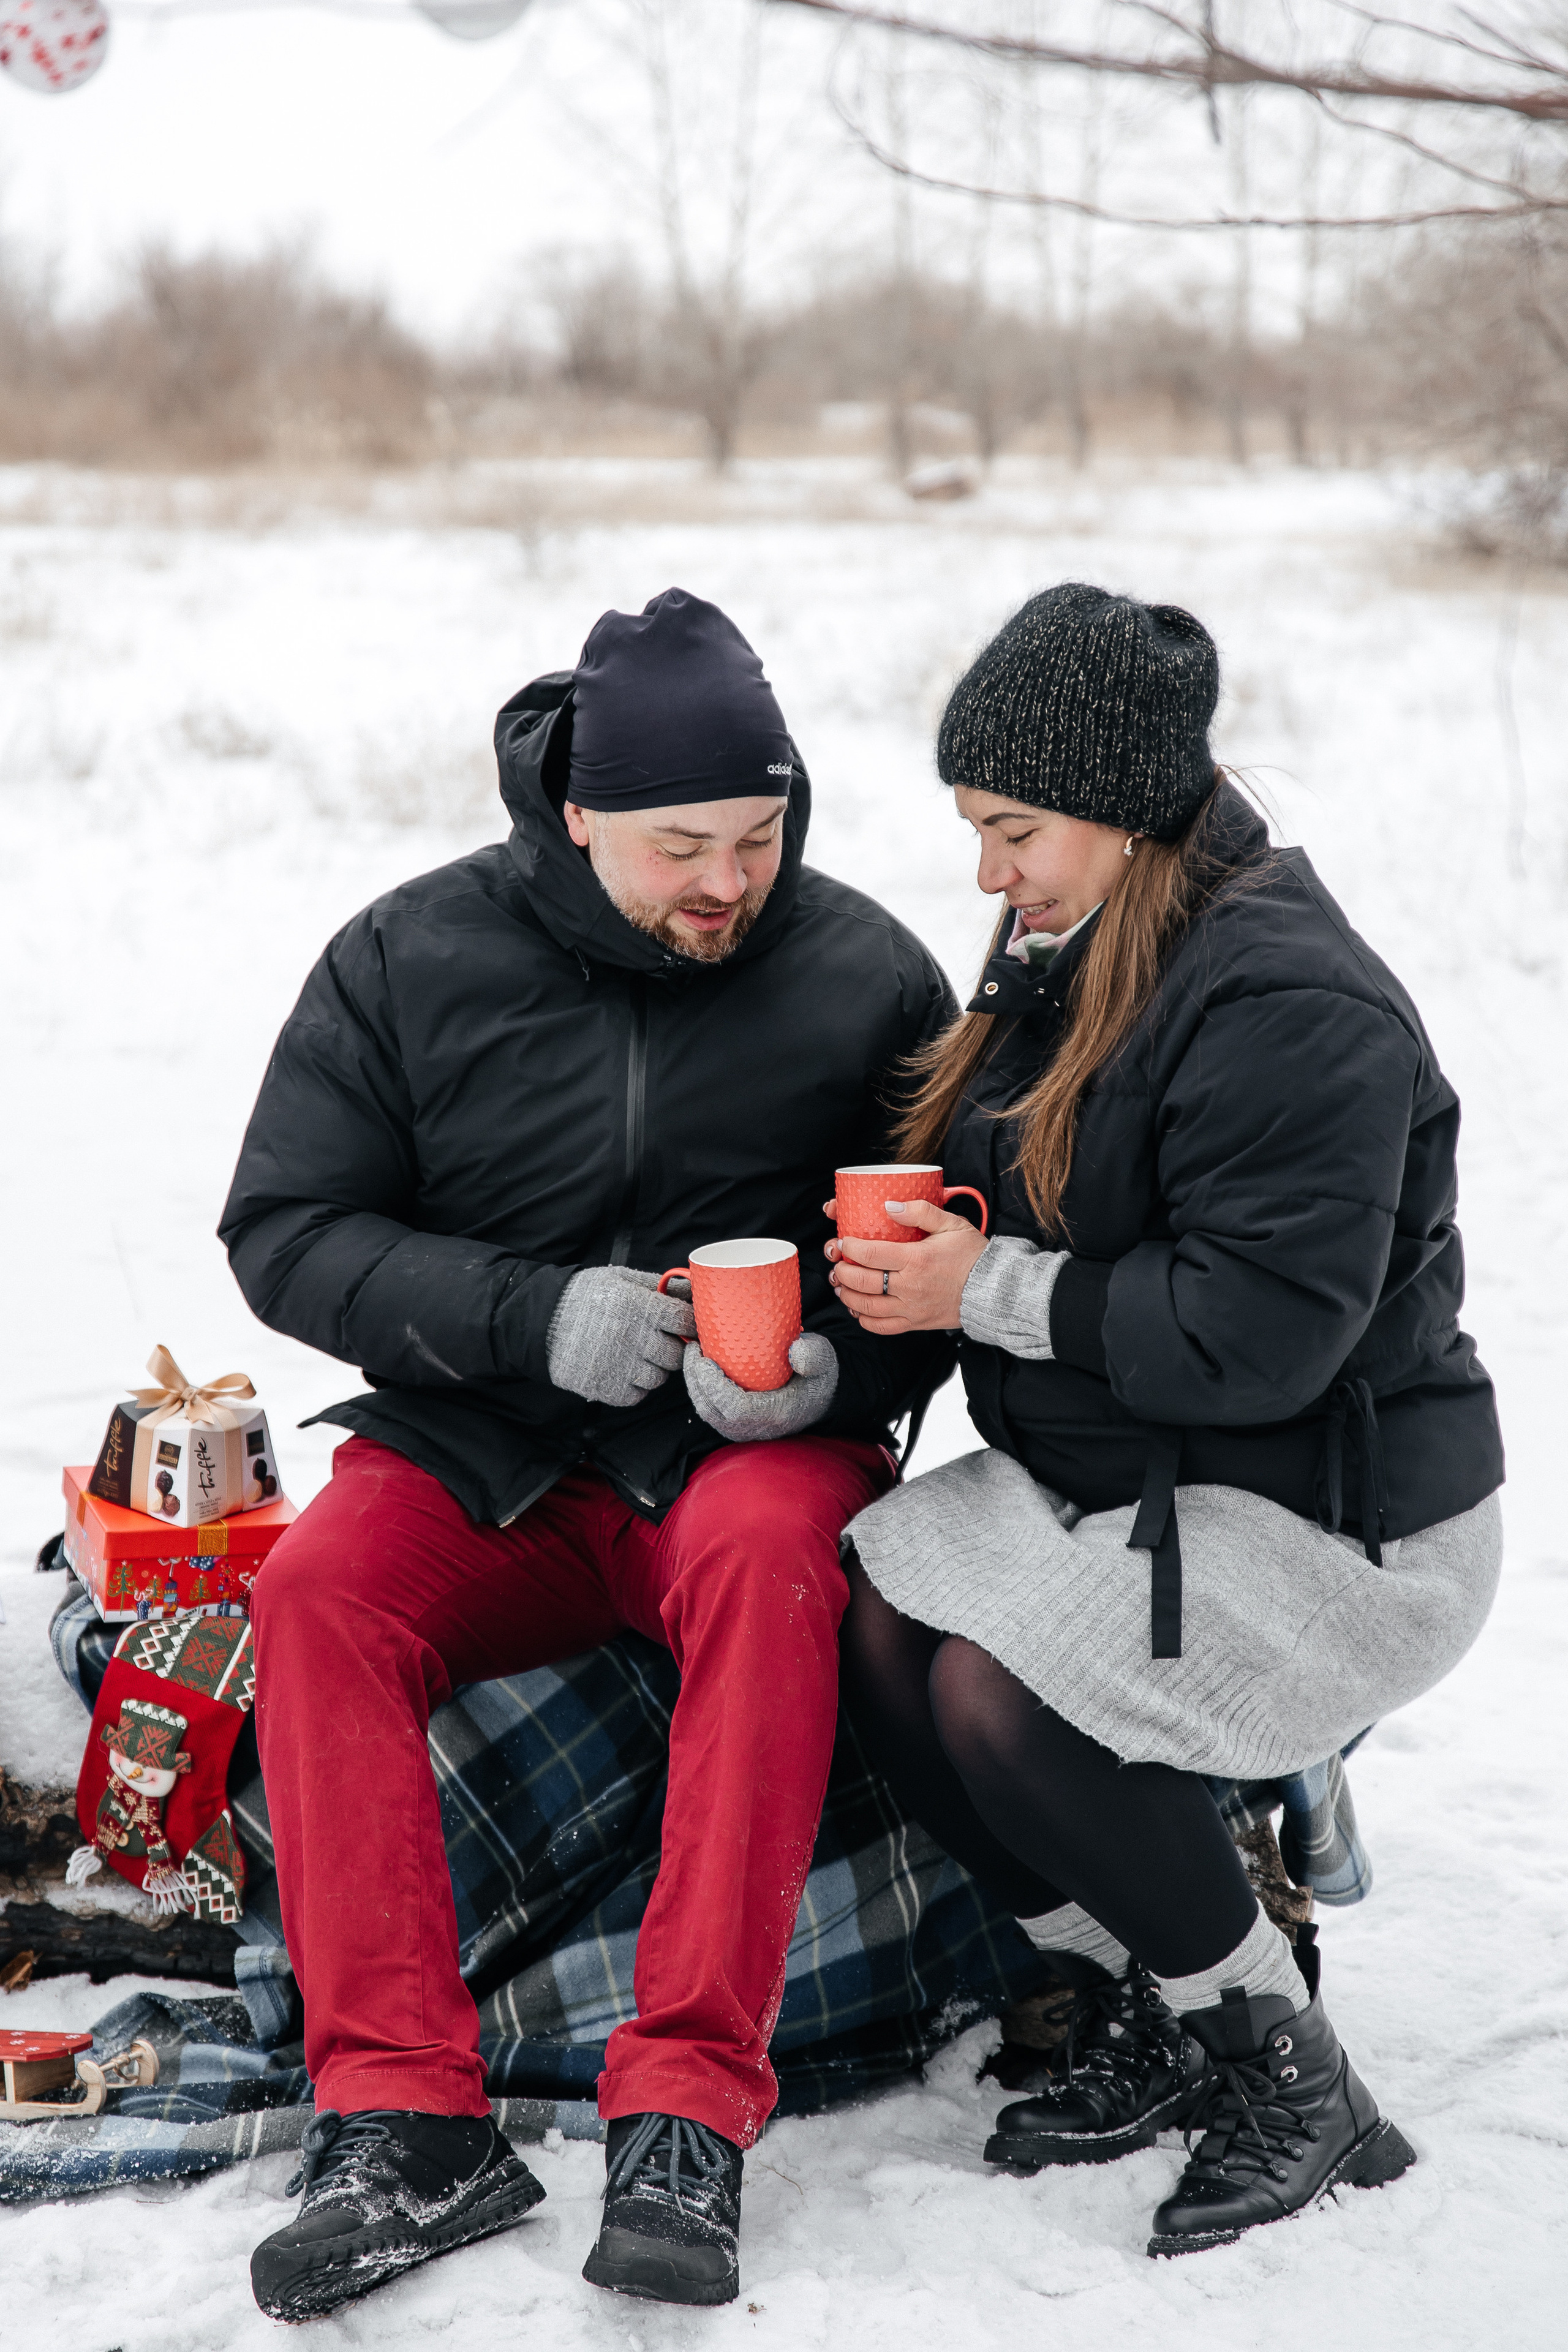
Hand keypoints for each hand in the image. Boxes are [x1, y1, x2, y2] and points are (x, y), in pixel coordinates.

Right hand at [546, 1265, 696, 1408]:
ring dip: (653, 1368)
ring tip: (636, 1355)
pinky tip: (621, 1369)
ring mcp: (621, 1366)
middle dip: (670, 1347)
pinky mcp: (607, 1388)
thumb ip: (658, 1284)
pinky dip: (634, 1386)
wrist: (541, 1321)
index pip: (684, 1320)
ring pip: (659, 1378)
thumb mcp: (621, 1278)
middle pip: (675, 1354)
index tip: (681, 1324)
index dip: (687, 1323)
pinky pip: (638, 1395)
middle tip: (655, 1340)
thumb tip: (692, 1288)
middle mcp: (634, 1337)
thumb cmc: (585, 1296)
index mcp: (640, 1306)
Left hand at [683, 1331, 838, 1441]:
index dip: (715, 1386)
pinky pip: (709, 1410)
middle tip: (693, 1348)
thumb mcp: (824, 1361)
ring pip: (706, 1411)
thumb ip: (814, 1354)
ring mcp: (743, 1430)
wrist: (818, 1398)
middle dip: (696, 1380)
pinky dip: (699, 1388)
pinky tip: (699, 1365)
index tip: (705, 1359)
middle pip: (713, 1410)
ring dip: (694, 1383)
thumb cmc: (817, 1376)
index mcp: (776, 1415)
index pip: (735, 1408)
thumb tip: (796, 1350)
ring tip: (693, 1354)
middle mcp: (756, 1429)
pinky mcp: (734, 1425)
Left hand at [823, 1194, 988, 1334]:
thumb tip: (889, 1206)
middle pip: (862, 1282)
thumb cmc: (973, 1255)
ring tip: (842, 1285)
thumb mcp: (952, 1224)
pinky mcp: (915, 1323)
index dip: (850, 1247)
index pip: (870, 1254)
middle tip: (838, 1262)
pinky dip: (864, 1319)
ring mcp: (911, 1308)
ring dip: (847, 1296)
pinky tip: (858, 1309)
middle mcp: (910, 1286)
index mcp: (916, 1259)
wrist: (994, 1290)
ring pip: (867, 1307)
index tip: (844, 1241)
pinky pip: (882, 1327)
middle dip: (843, 1271)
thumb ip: (920, 1211)